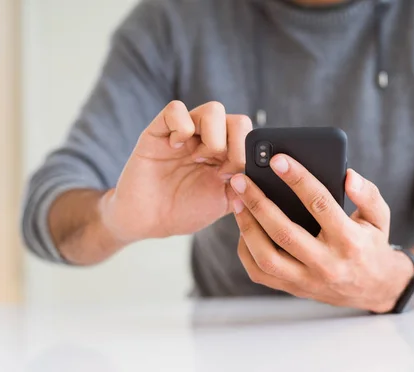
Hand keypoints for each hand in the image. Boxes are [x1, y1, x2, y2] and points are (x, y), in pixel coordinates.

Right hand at [101, 100, 252, 243]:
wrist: (149, 220)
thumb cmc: (185, 210)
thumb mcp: (224, 201)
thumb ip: (246, 186)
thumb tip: (264, 175)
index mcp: (228, 153)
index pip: (251, 136)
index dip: (249, 153)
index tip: (237, 176)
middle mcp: (209, 138)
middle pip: (238, 120)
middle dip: (236, 147)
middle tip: (221, 171)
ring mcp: (185, 132)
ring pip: (213, 110)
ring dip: (214, 138)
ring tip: (199, 160)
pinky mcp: (159, 130)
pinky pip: (176, 109)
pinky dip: (182, 128)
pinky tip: (176, 148)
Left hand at [229, 154, 413, 312]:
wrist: (372, 289)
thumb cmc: (371, 244)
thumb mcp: (379, 218)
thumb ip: (367, 194)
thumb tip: (348, 176)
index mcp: (349, 241)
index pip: (320, 205)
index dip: (298, 179)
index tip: (277, 159)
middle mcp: (326, 264)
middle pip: (284, 232)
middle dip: (258, 202)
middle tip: (241, 179)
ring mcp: (307, 281)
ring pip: (266, 257)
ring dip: (246, 226)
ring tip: (236, 200)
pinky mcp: (293, 289)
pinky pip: (260, 272)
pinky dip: (246, 249)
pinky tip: (242, 226)